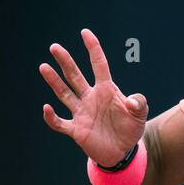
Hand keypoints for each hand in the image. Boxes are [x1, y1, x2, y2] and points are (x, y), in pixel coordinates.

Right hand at [40, 28, 147, 166]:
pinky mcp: (76, 130)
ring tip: (43, 66)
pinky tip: (47, 108)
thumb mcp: (140, 115)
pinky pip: (60, 122)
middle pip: (75, 76)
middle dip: (65, 61)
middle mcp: (90, 98)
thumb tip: (130, 101)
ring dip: (54, 81)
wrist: (122, 151)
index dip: (93, 48)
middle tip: (55, 47)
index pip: (98, 65)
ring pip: (64, 94)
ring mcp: (81, 113)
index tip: (85, 33)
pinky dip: (52, 117)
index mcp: (106, 90)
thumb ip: (139, 104)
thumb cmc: (130, 129)